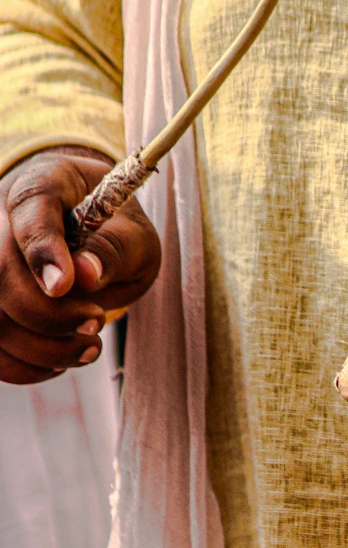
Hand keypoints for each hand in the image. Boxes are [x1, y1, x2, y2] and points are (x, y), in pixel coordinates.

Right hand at [0, 149, 161, 383]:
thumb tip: (86, 273)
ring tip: (89, 348)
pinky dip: (24, 365)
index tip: (64, 285)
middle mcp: (2, 218)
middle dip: (48, 312)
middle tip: (96, 324)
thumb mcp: (134, 232)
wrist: (97, 237)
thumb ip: (115, 247)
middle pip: (0, 271)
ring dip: (39, 346)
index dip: (41, 249)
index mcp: (46, 183)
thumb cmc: (116, 229)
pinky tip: (59, 360)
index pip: (30, 208)